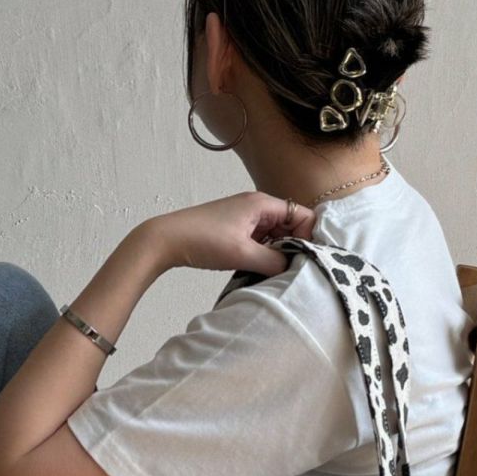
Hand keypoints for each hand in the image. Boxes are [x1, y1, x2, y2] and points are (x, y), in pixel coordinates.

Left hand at [142, 191, 316, 277]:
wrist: (167, 240)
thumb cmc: (203, 241)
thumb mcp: (243, 254)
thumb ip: (273, 261)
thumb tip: (292, 268)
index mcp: (262, 203)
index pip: (302, 215)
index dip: (310, 237)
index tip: (308, 260)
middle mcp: (257, 206)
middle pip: (291, 225)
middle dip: (296, 246)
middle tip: (293, 270)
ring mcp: (246, 218)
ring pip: (276, 235)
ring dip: (279, 253)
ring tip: (276, 272)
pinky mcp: (236, 230)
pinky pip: (261, 241)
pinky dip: (265, 254)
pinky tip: (260, 269)